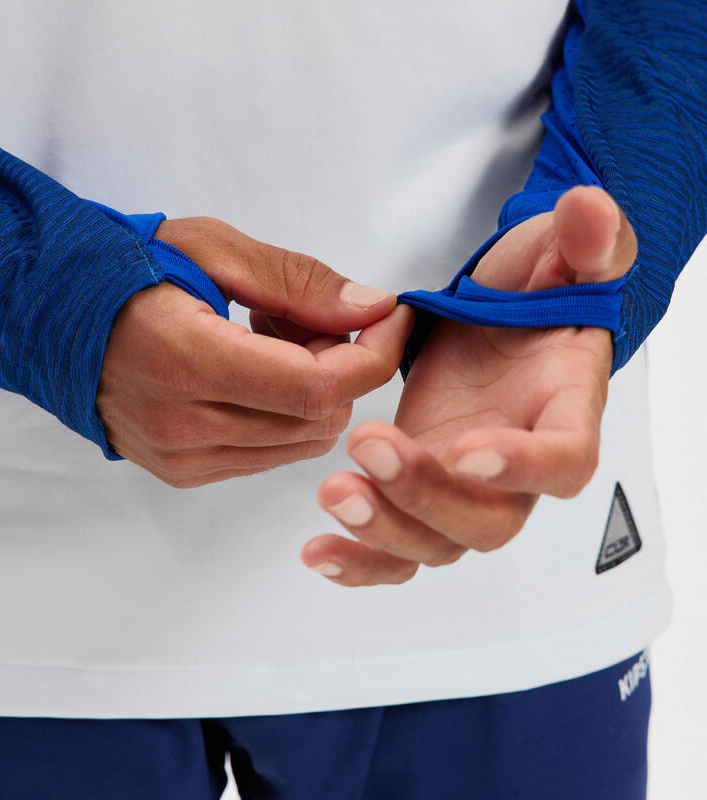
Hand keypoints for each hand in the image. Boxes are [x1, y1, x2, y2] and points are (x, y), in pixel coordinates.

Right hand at [96, 216, 414, 487]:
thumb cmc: (127, 271)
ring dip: (312, 391)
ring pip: (301, 440)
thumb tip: (372, 308)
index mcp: (188, 362)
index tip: (390, 319)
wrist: (54, 317)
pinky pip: (269, 452)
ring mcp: (182, 458)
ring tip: (271, 343)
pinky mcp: (182, 472)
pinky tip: (252, 374)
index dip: (373, 355)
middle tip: (310, 317)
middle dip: (340, 365)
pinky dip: (283, 414)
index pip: (317, 387)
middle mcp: (184, 426)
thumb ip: (299, 282)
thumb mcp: (213, 249)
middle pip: (318, 418)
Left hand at [302, 185, 637, 584]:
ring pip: (436, 544)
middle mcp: (515, 470)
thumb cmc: (534, 299)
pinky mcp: (419, 488)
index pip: (563, 461)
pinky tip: (319, 553)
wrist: (499, 325)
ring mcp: (463, 487)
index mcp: (561, 415)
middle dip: (427, 497)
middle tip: (370, 448)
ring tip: (333, 494)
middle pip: (488, 521)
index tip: (469, 451)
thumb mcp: (566, 257)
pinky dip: (362, 561)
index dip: (523, 467)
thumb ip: (587, 242)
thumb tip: (589, 212)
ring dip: (385, 532)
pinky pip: (399, 546)